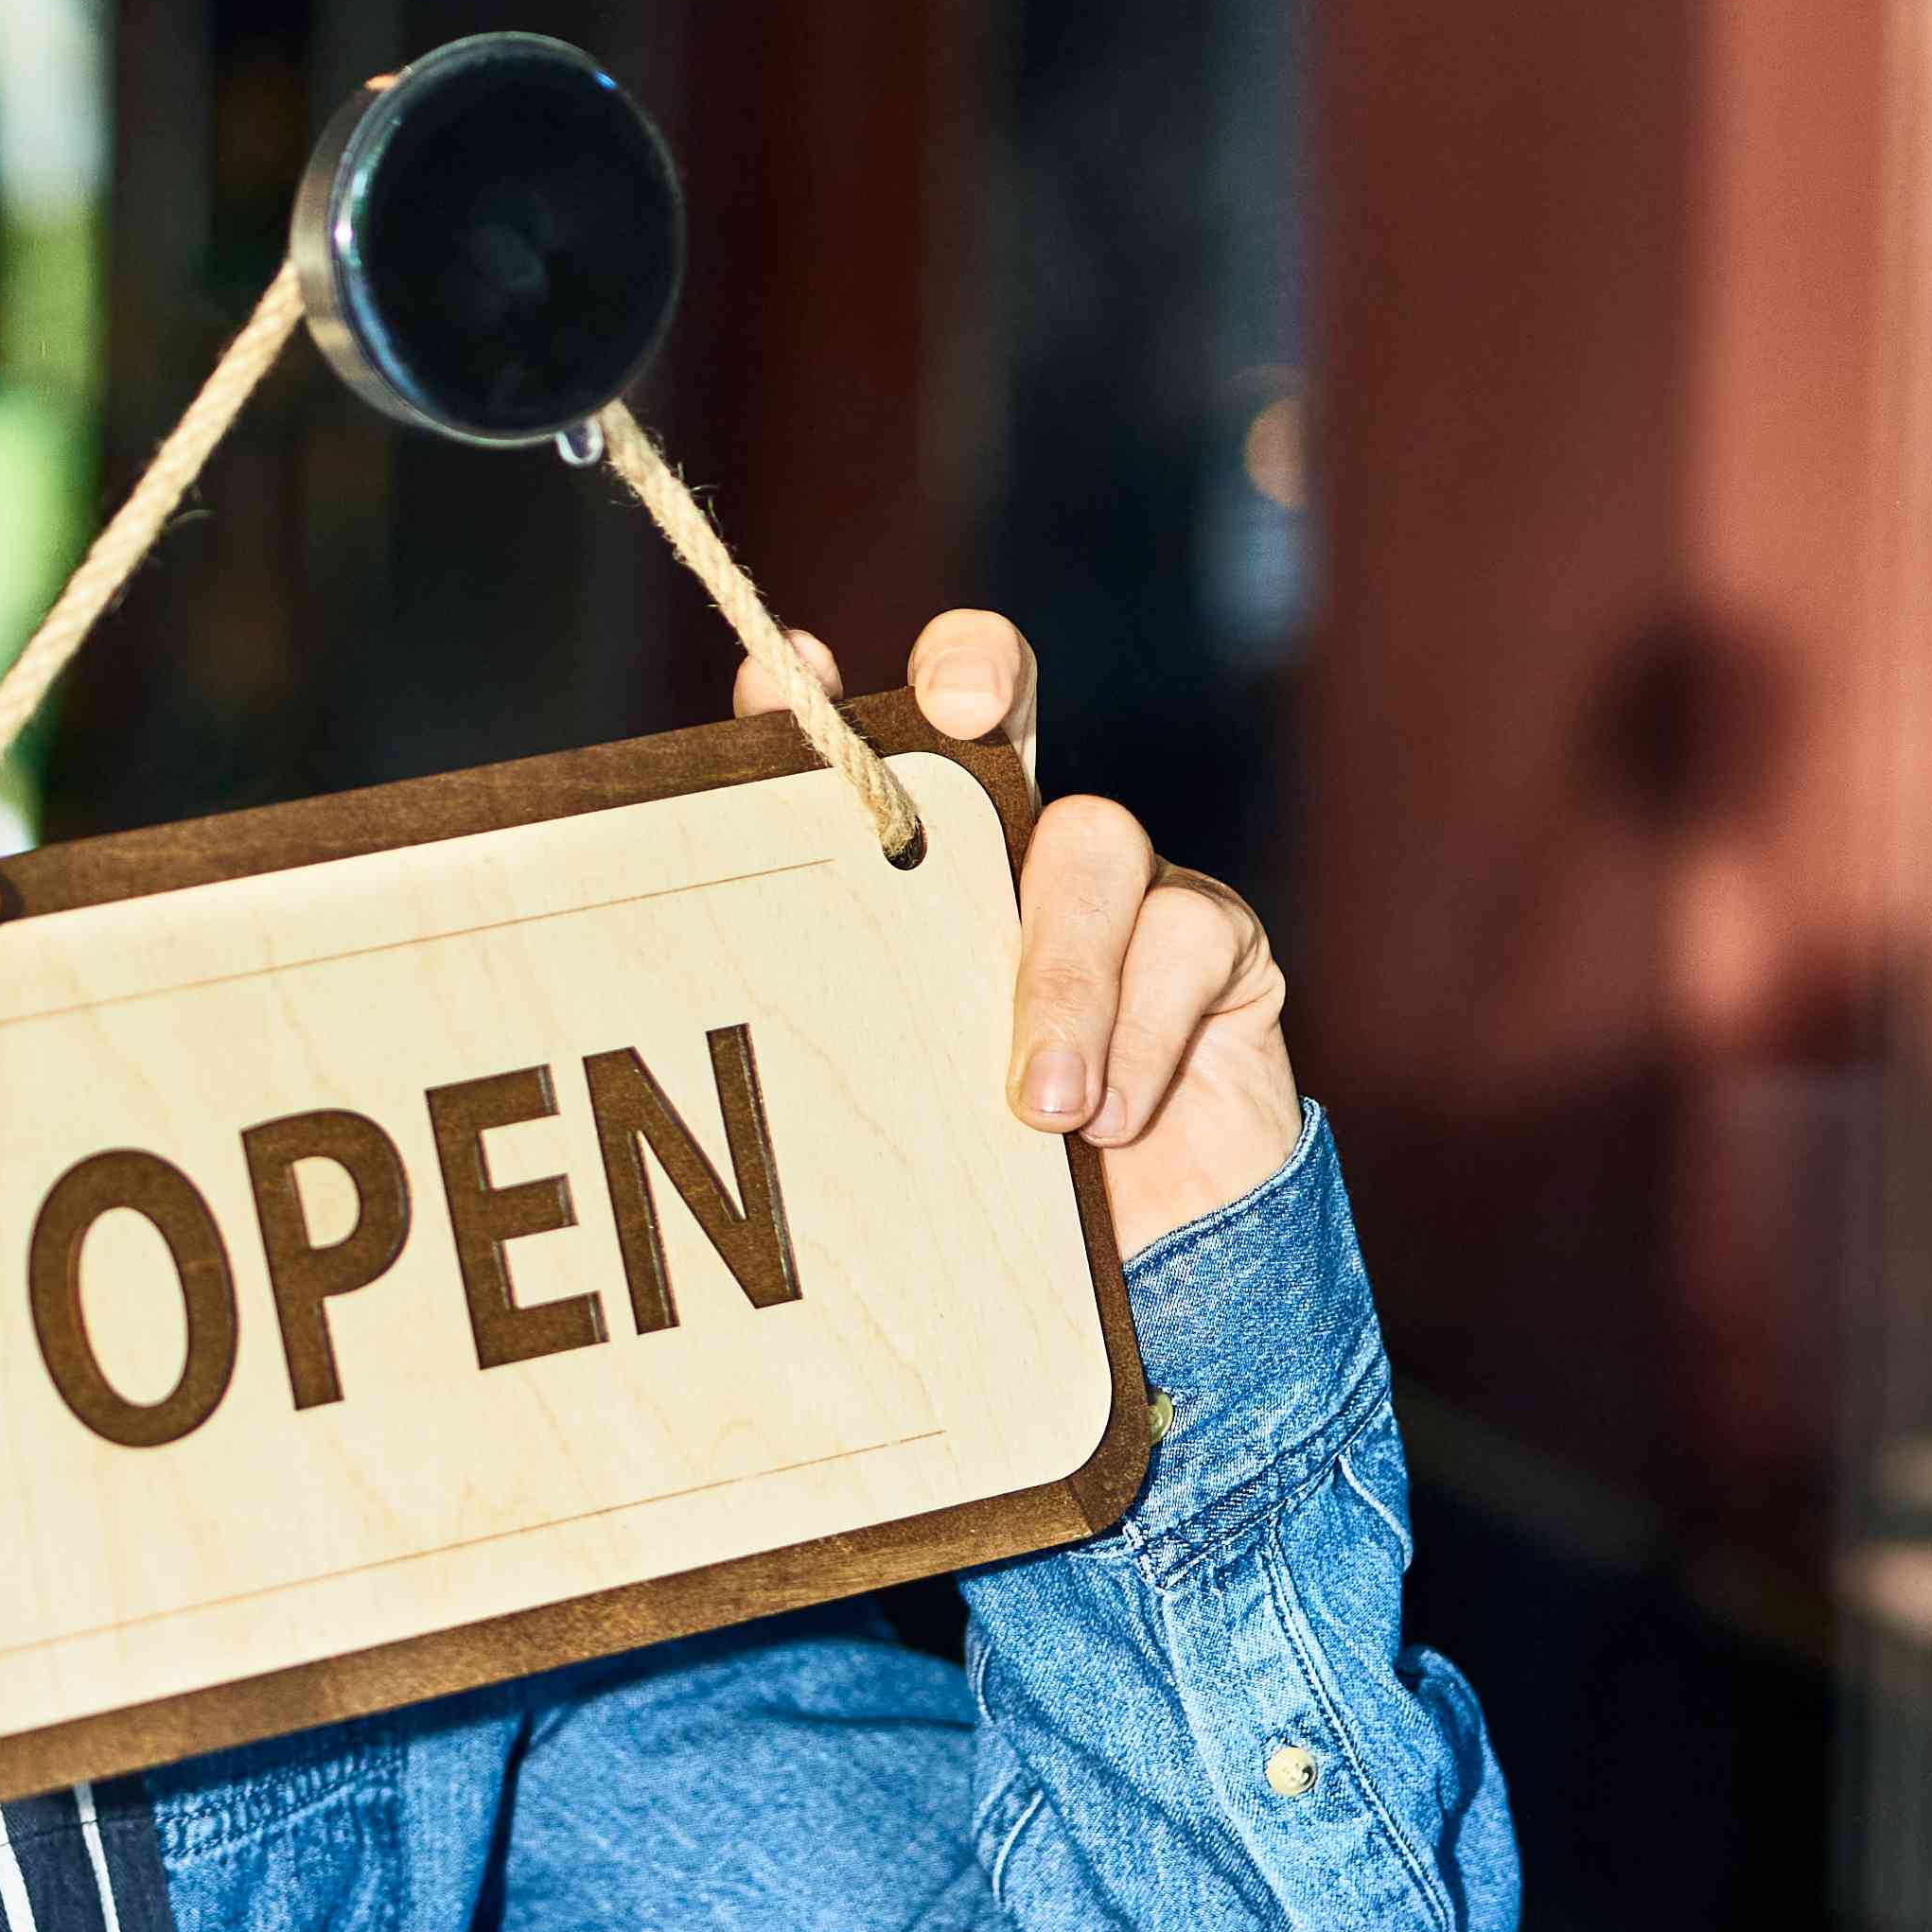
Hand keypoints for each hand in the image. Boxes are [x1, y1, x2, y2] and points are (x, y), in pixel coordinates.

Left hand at [733, 608, 1297, 1256]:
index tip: (790, 668)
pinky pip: (1187, 940)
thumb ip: (819, 999)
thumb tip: (713, 934)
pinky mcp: (1217, 942)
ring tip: (1036, 1106)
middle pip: (1000, 696)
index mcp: (919, 866)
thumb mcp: (883, 1092)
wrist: (1136, 1263)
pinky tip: (1106, 1121)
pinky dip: (1137, 1036)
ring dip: (1059, 973)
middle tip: (961, 707)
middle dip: (973, 672)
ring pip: (1092, 844)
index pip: (867, 744)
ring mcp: (1125, 879)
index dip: (814, 692)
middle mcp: (1016, 839)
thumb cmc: (984, 1173)